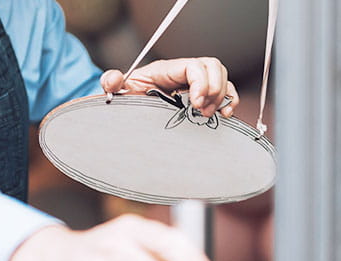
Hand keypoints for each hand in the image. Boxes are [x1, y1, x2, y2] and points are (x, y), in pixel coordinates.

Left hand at [100, 57, 239, 118]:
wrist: (130, 113)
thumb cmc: (128, 99)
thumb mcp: (118, 91)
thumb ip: (112, 82)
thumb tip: (112, 80)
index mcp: (166, 70)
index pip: (193, 65)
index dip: (200, 81)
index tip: (196, 103)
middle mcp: (183, 74)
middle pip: (212, 67)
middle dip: (213, 89)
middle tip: (202, 111)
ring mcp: (194, 85)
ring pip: (221, 77)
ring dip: (221, 96)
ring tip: (209, 115)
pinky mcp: (202, 97)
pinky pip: (224, 91)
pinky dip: (229, 100)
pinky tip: (224, 114)